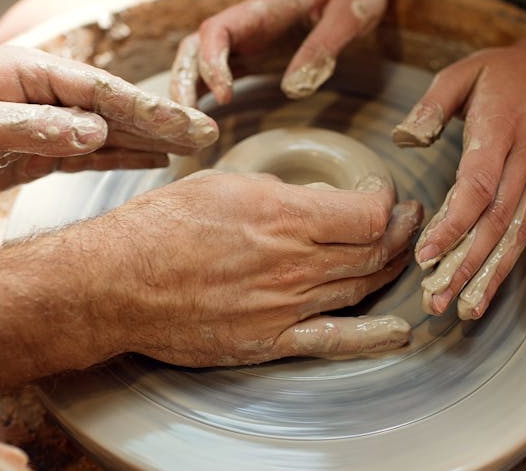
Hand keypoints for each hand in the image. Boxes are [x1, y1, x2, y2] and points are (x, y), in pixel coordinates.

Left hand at [0, 46, 217, 203]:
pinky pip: (91, 153)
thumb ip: (33, 127)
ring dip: (151, 139)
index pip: (101, 92)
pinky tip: (153, 159)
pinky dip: (124, 156)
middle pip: (115, 108)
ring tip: (193, 146)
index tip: (186, 123)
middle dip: (163, 120)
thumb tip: (94, 132)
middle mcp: (45, 95)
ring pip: (109, 131)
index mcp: (30, 74)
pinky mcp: (41, 151)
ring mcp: (46, 123)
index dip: (147, 108)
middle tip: (208, 133)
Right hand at [95, 172, 421, 365]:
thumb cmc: (161, 226)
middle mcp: (293, 264)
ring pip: (359, 289)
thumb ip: (275, 194)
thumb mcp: (222, 184)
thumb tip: (305, 202)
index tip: (382, 197)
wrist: (117, 281)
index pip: (367, 214)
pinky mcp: (268, 340)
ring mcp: (284, 307)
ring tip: (402, 255)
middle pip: (373, 251)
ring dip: (391, 270)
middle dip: (400, 232)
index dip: (385, 204)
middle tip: (408, 221)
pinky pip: (331, 341)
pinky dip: (371, 336)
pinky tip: (398, 330)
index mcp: (284, 217)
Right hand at [169, 0, 386, 105]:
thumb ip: (322, 47)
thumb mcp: (348, 15)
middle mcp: (244, 22)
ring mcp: (243, 38)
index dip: (212, 63)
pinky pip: (217, 73)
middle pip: (195, 48)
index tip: (225, 97)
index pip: (217, 30)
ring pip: (199, 62)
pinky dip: (204, 94)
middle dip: (184, 82)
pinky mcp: (249, 53)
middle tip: (189, 120)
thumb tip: (293, 88)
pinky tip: (203, 119)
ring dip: (188, 92)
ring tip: (191, 128)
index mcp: (262, 8)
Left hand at [393, 38, 525, 318]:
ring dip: (494, 272)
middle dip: (464, 267)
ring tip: (469, 308)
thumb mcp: (462, 73)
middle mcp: (524, 162)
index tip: (425, 257)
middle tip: (437, 302)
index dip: (451, 226)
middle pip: (494, 223)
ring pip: (518, 232)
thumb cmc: (504, 71)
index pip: (475, 190)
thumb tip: (404, 138)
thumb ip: (432, 106)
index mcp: (497, 134)